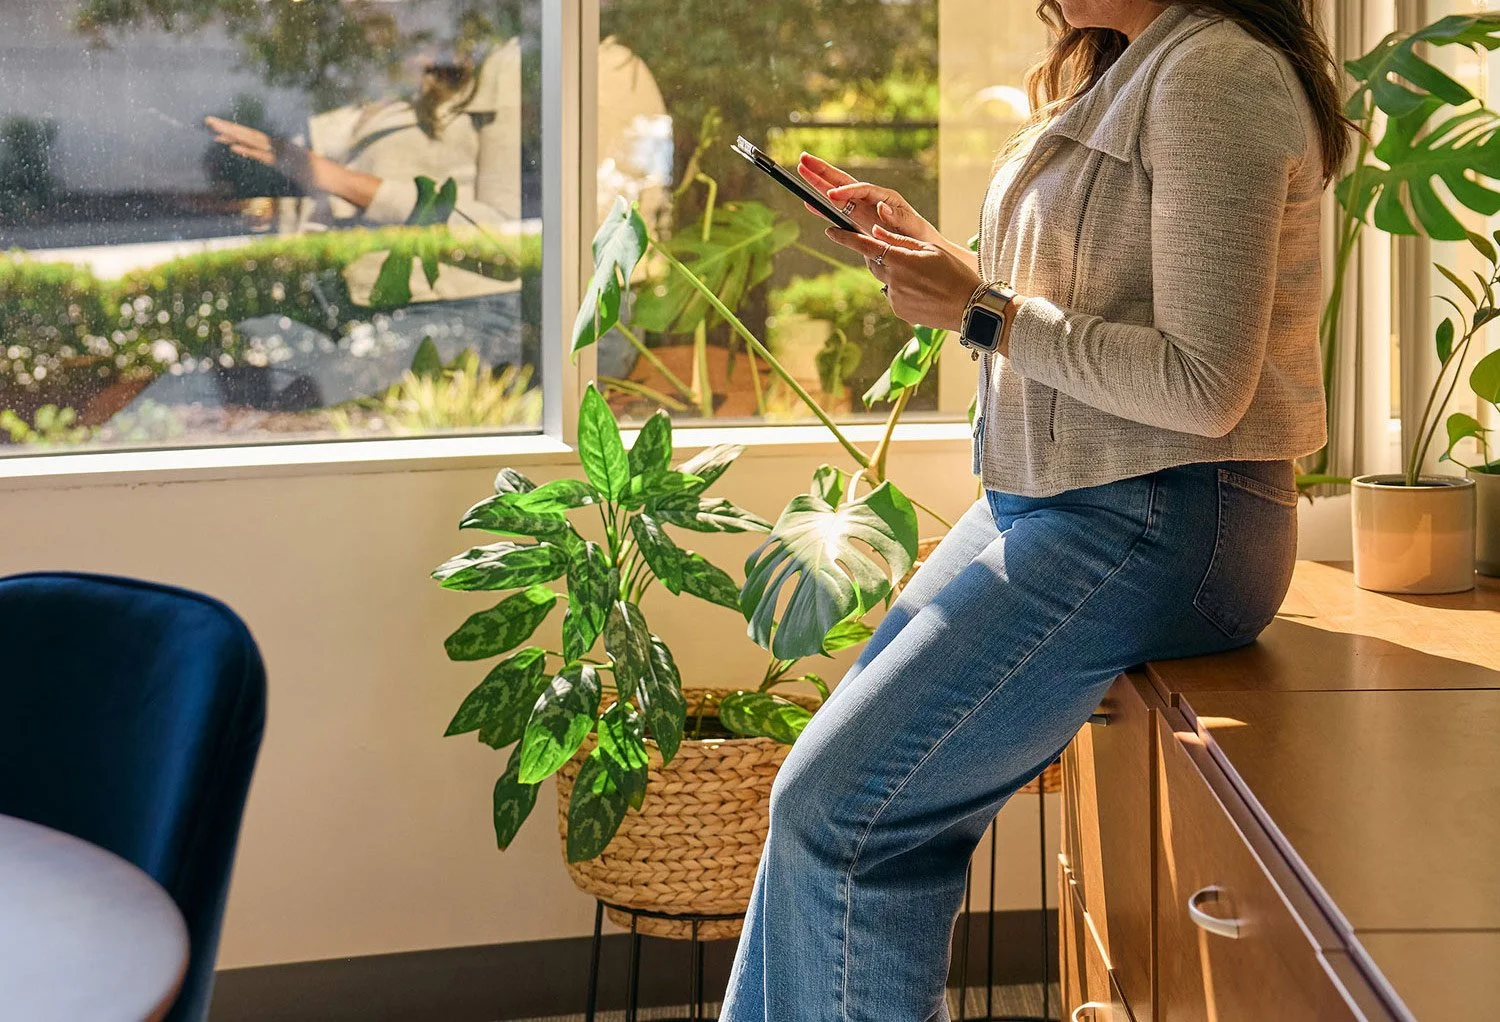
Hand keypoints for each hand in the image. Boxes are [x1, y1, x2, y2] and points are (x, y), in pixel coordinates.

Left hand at [204, 116, 379, 208]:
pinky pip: (262, 155)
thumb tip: (288, 175)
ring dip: (231, 134)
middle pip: (247, 135)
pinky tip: (232, 146)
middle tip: (207, 120)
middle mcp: (277, 147)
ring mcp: (280, 152)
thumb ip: (289, 172)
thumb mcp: (298, 175)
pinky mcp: (284, 161)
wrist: (334, 179)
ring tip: (212, 129)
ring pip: (251, 140)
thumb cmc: (320, 180)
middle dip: (226, 128)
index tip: (217, 132)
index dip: (234, 134)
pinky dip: (247, 150)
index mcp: (278, 149)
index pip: (252, 139)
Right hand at [796, 153, 946, 246]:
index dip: (846, 192)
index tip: (831, 196)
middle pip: (844, 181)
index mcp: (885, 197)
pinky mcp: (858, 220)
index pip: (862, 190)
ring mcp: (863, 209)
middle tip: (804, 159)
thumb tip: (880, 207)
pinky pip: (838, 212)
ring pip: (837, 193)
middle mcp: (871, 199)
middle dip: (824, 171)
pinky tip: (809, 203)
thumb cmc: (919, 236)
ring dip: (819, 183)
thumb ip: (896, 217)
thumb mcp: (911, 226)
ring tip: (802, 170)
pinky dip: (823, 207)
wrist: (923, 247)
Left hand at [824, 222, 984, 332]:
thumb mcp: (929, 250)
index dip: (845, 238)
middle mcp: (892, 281)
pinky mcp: (899, 311)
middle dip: (878, 255)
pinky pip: (894, 295)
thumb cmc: (954, 273)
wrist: (970, 308)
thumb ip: (900, 241)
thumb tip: (876, 232)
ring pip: (885, 280)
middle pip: (873, 263)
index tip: (830, 230)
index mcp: (899, 260)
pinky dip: (902, 289)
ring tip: (920, 276)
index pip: (865, 246)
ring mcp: (894, 298)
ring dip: (894, 274)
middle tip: (896, 252)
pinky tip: (922, 291)